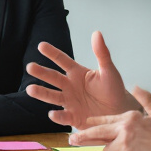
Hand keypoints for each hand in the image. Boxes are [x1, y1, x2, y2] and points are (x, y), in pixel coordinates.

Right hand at [25, 31, 142, 128]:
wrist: (120, 112)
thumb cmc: (114, 89)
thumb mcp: (109, 71)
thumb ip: (102, 53)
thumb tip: (97, 33)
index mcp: (77, 73)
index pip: (62, 60)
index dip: (52, 53)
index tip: (41, 45)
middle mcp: (69, 86)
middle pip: (52, 78)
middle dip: (41, 72)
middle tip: (30, 67)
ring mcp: (70, 102)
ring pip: (52, 96)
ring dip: (41, 93)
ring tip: (30, 89)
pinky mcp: (73, 118)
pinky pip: (63, 117)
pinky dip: (57, 116)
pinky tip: (52, 113)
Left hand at [69, 86, 150, 150]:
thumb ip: (145, 98)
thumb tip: (136, 86)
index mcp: (129, 118)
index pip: (106, 119)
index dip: (94, 121)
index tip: (85, 122)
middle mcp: (123, 131)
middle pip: (97, 133)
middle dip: (83, 136)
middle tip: (72, 139)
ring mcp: (124, 146)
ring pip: (105, 148)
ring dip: (106, 149)